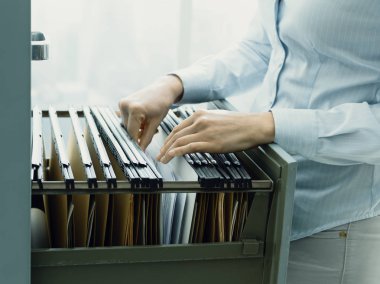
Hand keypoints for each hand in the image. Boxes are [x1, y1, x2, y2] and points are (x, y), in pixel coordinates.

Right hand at [119, 75, 182, 149]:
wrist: (162, 90)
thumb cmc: (162, 103)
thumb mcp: (156, 123)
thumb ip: (147, 138)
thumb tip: (141, 150)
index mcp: (135, 109)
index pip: (132, 133)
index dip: (136, 142)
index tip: (140, 149)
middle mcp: (125, 105)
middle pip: (128, 129)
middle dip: (137, 134)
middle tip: (148, 132)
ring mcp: (122, 103)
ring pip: (126, 124)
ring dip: (135, 128)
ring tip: (147, 123)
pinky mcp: (122, 102)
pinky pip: (126, 118)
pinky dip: (133, 121)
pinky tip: (142, 119)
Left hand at [157, 110, 274, 162]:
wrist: (253, 126)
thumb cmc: (239, 123)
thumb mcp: (217, 118)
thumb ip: (204, 123)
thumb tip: (197, 132)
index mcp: (200, 114)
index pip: (178, 128)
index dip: (169, 138)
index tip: (165, 145)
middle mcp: (199, 121)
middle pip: (175, 135)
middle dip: (165, 146)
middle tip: (159, 154)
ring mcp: (204, 131)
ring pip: (179, 142)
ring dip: (167, 152)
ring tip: (162, 159)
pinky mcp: (210, 142)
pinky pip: (188, 147)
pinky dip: (176, 152)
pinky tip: (171, 157)